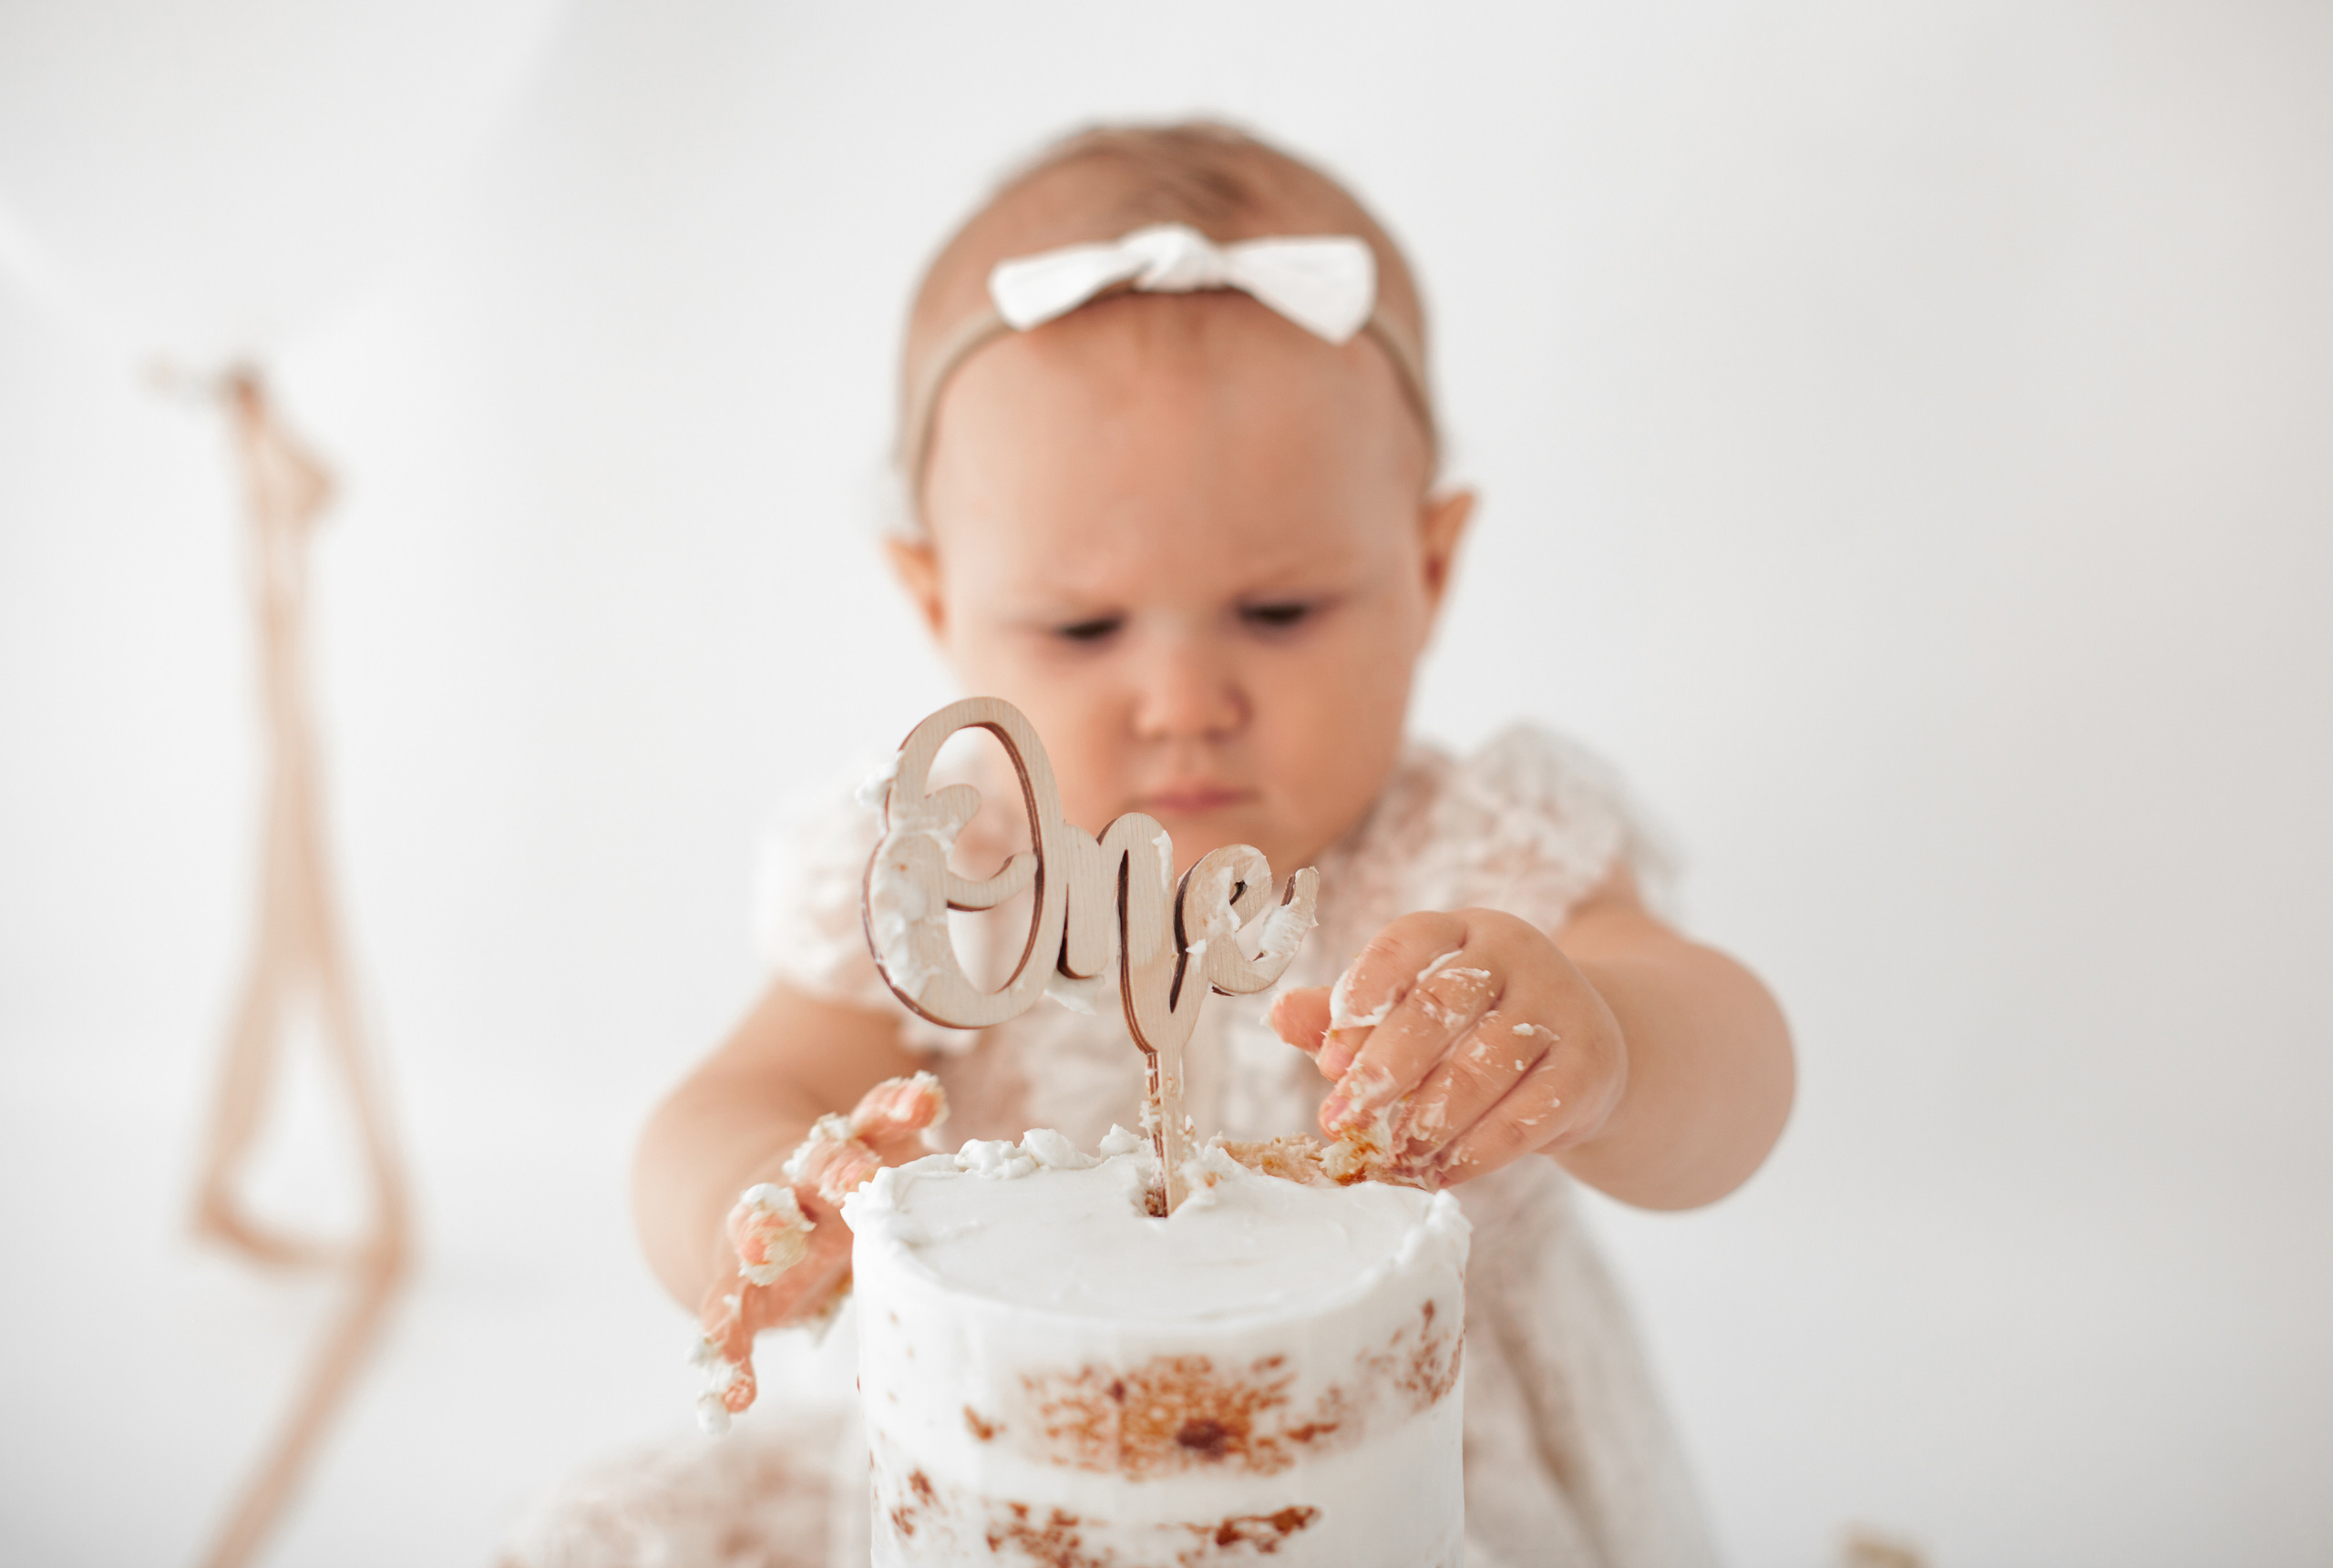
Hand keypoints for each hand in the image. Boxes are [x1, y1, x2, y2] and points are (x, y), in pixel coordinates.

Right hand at [692, 1072, 943, 1431]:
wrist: (761, 1210)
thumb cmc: (860, 1216)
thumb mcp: (896, 1209)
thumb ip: (932, 1248)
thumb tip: (974, 1332)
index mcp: (859, 1154)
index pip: (878, 1120)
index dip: (899, 1107)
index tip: (924, 1102)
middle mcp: (808, 1184)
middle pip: (819, 1162)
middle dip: (837, 1167)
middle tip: (853, 1176)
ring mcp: (768, 1228)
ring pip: (758, 1219)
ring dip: (762, 1229)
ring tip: (766, 1245)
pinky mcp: (739, 1280)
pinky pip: (726, 1309)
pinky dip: (728, 1346)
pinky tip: (736, 1395)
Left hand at [1268, 909, 1624, 1185]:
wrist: (1583, 1049)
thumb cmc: (1471, 1030)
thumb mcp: (1409, 1011)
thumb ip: (1346, 1015)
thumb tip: (1278, 1014)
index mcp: (1460, 928)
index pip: (1408, 941)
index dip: (1363, 993)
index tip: (1326, 1057)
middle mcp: (1515, 953)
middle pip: (1444, 1003)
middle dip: (1385, 1067)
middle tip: (1342, 1118)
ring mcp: (1562, 1004)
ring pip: (1485, 1064)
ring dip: (1430, 1119)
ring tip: (1393, 1155)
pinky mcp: (1592, 1065)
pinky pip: (1529, 1115)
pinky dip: (1477, 1152)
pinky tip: (1442, 1172)